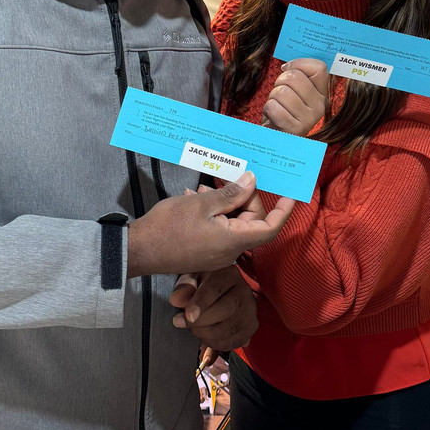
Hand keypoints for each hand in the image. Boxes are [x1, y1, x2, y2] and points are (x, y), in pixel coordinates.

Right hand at [127, 171, 293, 276]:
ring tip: (206, 185)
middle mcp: (230, 250)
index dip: (283, 210)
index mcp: (234, 239)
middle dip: (245, 197)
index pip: (270, 227)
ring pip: (233, 222)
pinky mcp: (205, 251)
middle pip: (251, 220)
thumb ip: (230, 194)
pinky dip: (214, 212)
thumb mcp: (202, 204)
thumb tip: (252, 181)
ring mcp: (217, 253)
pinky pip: (220, 228)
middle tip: (231, 176)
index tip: (290, 193)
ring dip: (225, 202)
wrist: (138, 251)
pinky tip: (196, 197)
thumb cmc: (170, 227)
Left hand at [170, 266, 257, 351]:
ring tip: (194, 329)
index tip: (187, 316)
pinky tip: (205, 337)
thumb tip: (176, 300)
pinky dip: (214, 344)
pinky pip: (232, 342)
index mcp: (229, 274)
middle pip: (224, 310)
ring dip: (205, 334)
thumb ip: (185, 286)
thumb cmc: (204, 284)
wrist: (223, 293)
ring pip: (228, 330)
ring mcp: (250, 311)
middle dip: (200, 321)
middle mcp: (244, 292)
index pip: (216, 288)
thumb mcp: (193, 278)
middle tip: (181, 323)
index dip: (201, 303)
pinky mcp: (250, 328)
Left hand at [262, 58, 327, 135]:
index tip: (286, 70)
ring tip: (277, 107)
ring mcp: (309, 119)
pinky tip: (274, 117)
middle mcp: (320, 106)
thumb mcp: (295, 92)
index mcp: (322, 94)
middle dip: (280, 82)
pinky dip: (268, 109)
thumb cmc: (284, 110)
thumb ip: (298, 76)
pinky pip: (274, 107)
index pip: (319, 68)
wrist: (277, 138)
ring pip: (282, 92)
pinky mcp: (295, 130)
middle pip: (295, 77)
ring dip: (273, 97)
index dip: (299, 64)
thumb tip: (287, 66)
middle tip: (279, 94)